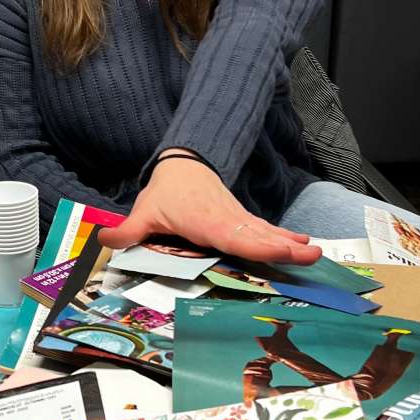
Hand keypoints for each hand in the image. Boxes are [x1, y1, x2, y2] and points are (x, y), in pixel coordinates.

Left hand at [100, 157, 319, 266]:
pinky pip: (265, 231)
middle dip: (284, 247)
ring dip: (289, 244)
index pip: (234, 236)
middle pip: (258, 236)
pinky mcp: (242, 219)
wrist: (184, 163)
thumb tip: (105, 241)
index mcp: (205, 222)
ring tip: (314, 254)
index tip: (279, 251)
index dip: (257, 245)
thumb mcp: (144, 210)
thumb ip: (128, 230)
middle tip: (312, 256)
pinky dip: (284, 239)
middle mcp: (227, 221)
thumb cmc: (166, 192)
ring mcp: (237, 219)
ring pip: (266, 233)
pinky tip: (302, 246)